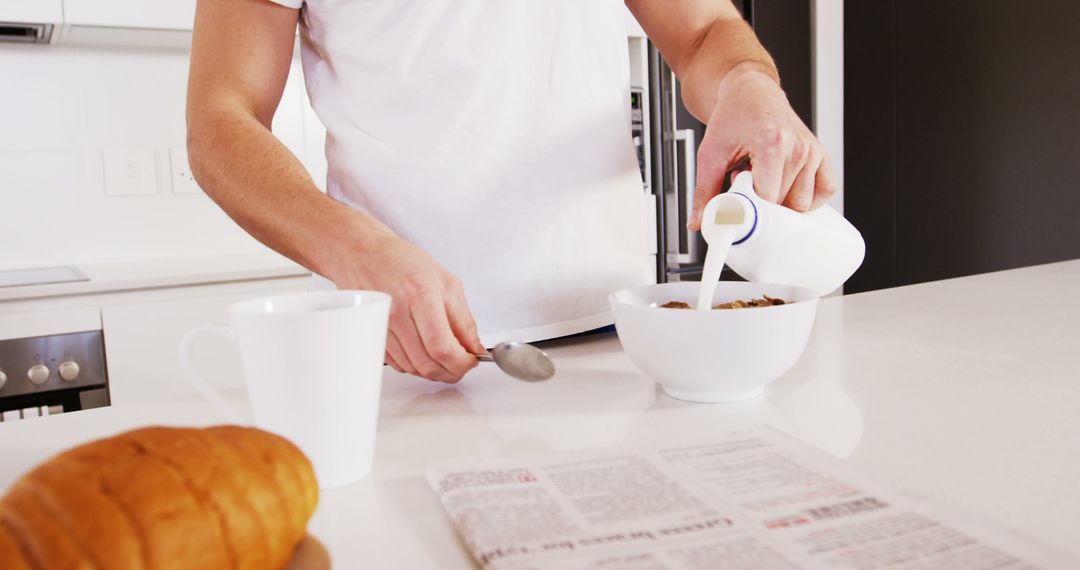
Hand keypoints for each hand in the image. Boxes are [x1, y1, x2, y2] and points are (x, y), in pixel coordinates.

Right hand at [327, 231, 483, 382]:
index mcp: (421, 294)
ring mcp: (382, 326)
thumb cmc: (403, 262)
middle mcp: (398, 312)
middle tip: (462, 364)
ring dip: (434, 370)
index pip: (443, 347)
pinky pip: (398, 364)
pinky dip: (416, 365)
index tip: (470, 360)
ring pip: (413, 368)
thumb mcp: (446, 282)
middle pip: (427, 363)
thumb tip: (475, 348)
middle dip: (451, 372)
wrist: (364, 255)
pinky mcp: (373, 335)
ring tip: (444, 358)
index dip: (461, 363)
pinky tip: (424, 352)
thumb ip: (464, 319)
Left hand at [688, 63, 837, 229]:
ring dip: (781, 200)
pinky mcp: (820, 155)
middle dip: (761, 202)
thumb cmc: (732, 117)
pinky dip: (807, 199)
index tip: (736, 201)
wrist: (751, 93)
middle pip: (784, 204)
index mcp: (773, 144)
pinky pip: (824, 191)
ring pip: (803, 204)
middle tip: (746, 180)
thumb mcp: (710, 154)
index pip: (767, 199)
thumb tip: (699, 222)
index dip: (749, 206)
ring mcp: (812, 152)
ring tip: (763, 179)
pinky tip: (786, 186)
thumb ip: (704, 191)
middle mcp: (798, 148)